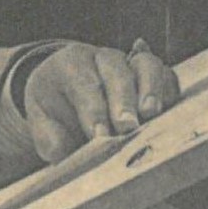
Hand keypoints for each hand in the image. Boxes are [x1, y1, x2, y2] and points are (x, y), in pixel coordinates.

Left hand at [20, 42, 181, 161]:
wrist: (67, 95)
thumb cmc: (54, 109)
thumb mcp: (39, 120)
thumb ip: (46, 136)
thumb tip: (63, 150)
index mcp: (69, 64)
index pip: (83, 83)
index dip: (93, 110)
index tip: (100, 136)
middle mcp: (102, 58)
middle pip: (117, 71)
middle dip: (122, 100)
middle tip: (127, 127)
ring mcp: (130, 63)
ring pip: (146, 66)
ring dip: (151, 90)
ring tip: (151, 115)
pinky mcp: (151, 77)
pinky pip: (166, 77)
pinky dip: (169, 94)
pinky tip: (167, 116)